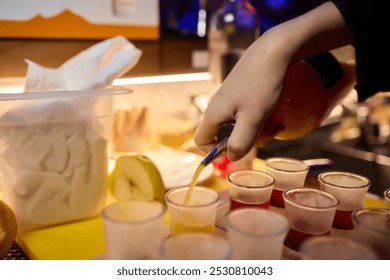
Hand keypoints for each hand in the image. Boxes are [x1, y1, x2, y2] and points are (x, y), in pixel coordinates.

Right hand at [194, 33, 287, 160]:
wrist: (272, 51)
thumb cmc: (261, 85)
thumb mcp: (252, 118)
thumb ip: (240, 142)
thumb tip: (232, 158)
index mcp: (213, 114)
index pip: (201, 142)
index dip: (214, 152)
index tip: (237, 152)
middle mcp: (216, 107)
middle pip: (223, 136)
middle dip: (244, 142)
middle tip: (265, 136)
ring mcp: (228, 99)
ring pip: (236, 125)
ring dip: (255, 131)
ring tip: (275, 125)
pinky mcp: (239, 93)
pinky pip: (243, 114)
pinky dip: (257, 119)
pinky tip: (273, 115)